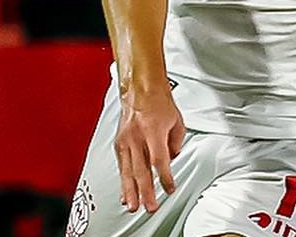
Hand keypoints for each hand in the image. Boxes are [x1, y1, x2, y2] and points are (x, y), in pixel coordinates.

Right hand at [114, 88, 184, 212]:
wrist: (141, 89)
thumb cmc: (160, 102)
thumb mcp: (177, 121)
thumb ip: (176, 143)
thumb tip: (171, 160)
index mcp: (153, 130)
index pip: (159, 160)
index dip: (164, 177)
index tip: (170, 189)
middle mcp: (137, 136)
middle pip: (141, 169)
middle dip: (145, 191)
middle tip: (150, 207)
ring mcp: (125, 140)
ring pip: (127, 171)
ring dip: (131, 192)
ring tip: (134, 206)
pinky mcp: (119, 143)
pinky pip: (121, 166)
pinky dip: (123, 181)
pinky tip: (125, 193)